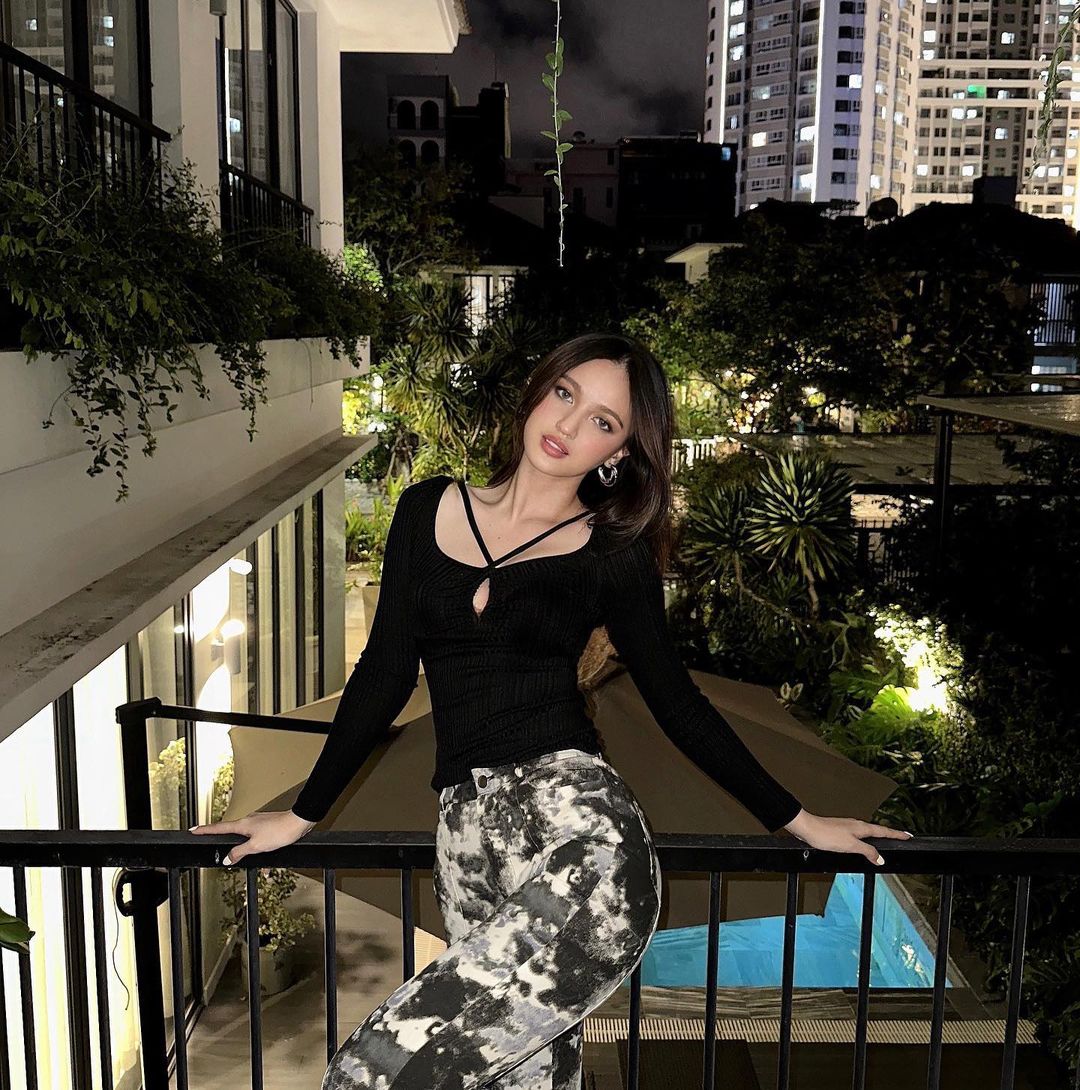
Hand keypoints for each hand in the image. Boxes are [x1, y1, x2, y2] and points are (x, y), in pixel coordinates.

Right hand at [189, 810, 315, 865]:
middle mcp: (249, 822)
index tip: (192, 830)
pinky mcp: (268, 827)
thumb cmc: (279, 831)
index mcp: (242, 824)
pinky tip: (267, 864)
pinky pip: (259, 841)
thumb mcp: (256, 846)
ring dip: (249, 852)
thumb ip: (239, 853)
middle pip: (232, 834)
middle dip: (228, 845)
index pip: (218, 828)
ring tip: (253, 864)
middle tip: (218, 848)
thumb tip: (227, 858)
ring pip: (248, 840)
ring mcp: (259, 823)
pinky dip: (260, 851)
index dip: (204, 830)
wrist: (299, 823)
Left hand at [782, 809, 912, 866]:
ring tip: (886, 841)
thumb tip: (880, 858)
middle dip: (890, 834)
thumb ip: (867, 851)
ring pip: (868, 833)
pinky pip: (858, 836)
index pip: (884, 831)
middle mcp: (856, 825)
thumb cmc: (826, 834)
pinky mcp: (840, 832)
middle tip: (901, 837)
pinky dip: (866, 840)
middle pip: (878, 830)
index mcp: (861, 827)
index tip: (908, 835)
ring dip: (878, 837)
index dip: (897, 834)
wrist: (807, 828)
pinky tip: (862, 845)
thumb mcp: (850, 846)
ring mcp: (848, 828)